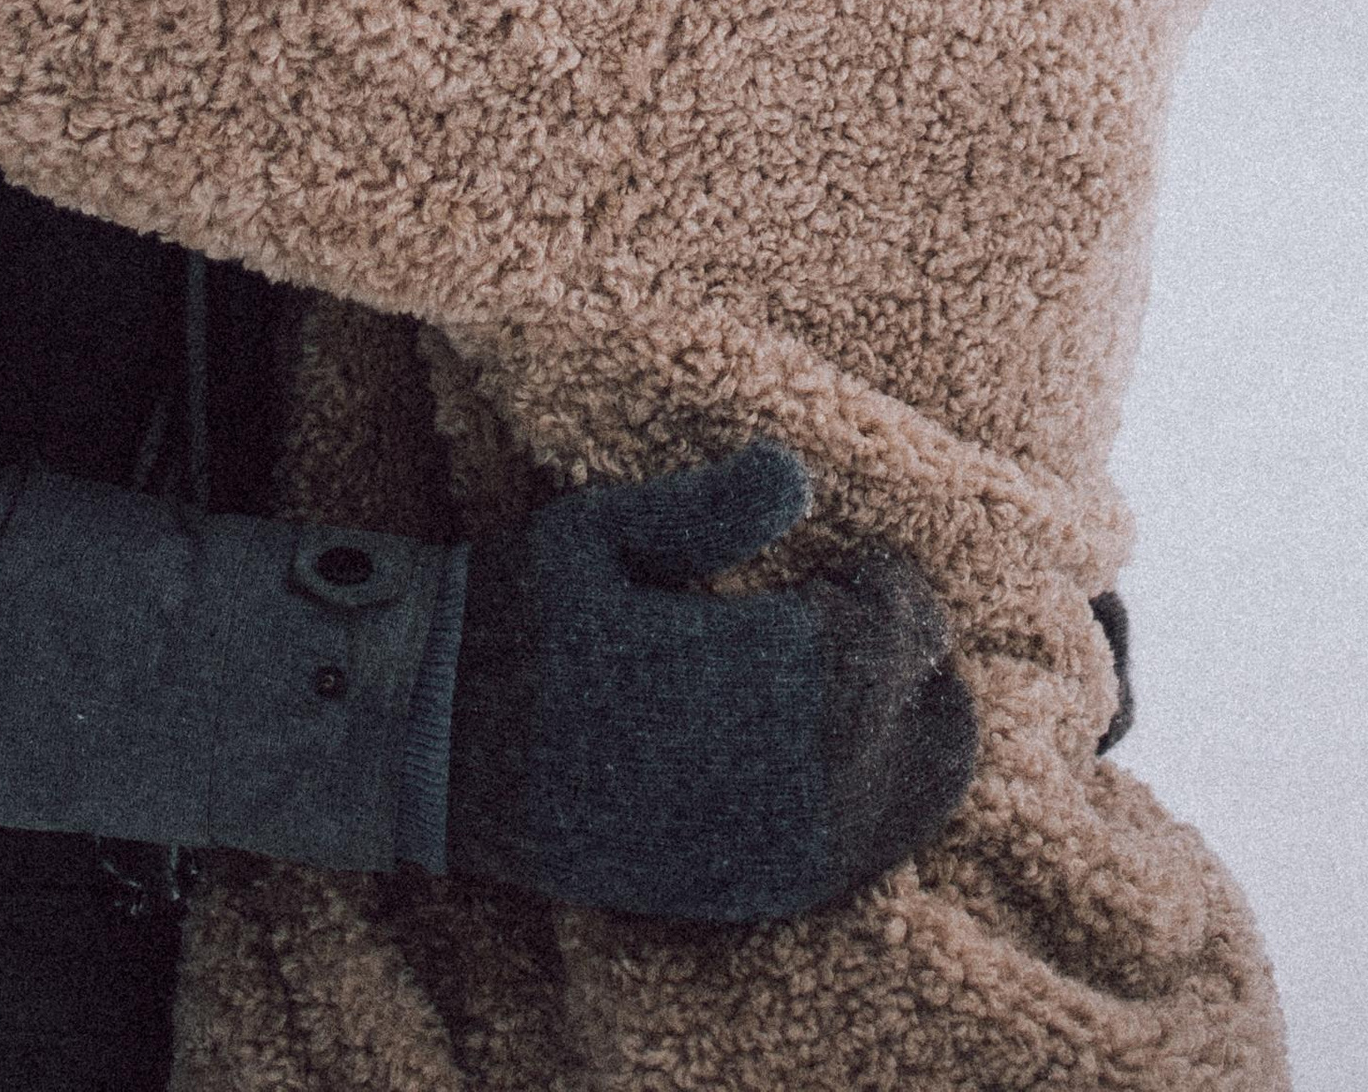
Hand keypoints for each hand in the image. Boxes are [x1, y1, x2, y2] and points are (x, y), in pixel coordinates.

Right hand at [443, 442, 976, 921]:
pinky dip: (869, 798)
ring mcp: (775, 858)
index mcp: (763, 684)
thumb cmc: (522, 616)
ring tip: (828, 679)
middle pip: (932, 723)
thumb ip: (713, 505)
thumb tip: (799, 471)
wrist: (435, 748)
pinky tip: (815, 749)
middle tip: (838, 614)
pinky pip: (863, 857)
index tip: (841, 563)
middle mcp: (790, 788)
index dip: (885, 588)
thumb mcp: (605, 531)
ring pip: (915, 801)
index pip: (901, 633)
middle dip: (902, 660)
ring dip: (897, 730)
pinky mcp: (749, 897)